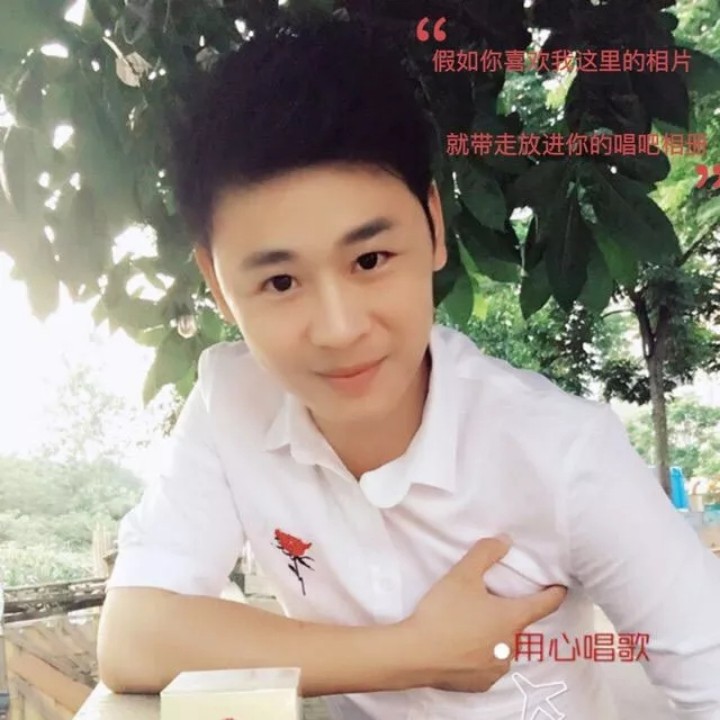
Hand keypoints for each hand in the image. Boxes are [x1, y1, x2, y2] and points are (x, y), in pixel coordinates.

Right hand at [401, 536, 566, 692]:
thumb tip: (506, 540)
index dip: (554, 594)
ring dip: (491, 635)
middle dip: (504, 613)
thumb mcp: (462, 575)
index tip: (561, 588)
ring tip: (466, 626)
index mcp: (511, 618)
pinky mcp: (480, 684)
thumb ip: (485, 553)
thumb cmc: (443, 612)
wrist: (415, 654)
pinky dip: (479, 655)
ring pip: (500, 645)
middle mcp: (510, 646)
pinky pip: (486, 664)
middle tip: (482, 603)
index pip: (544, 604)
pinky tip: (460, 647)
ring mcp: (496, 669)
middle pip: (514, 624)